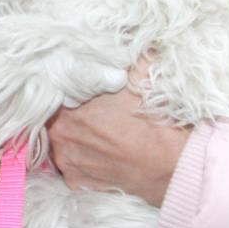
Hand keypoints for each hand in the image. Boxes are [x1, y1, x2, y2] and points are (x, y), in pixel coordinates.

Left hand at [46, 68, 189, 205]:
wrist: (174, 164)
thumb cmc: (155, 120)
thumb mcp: (141, 74)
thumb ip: (123, 58)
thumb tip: (122, 45)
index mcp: (68, 107)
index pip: (54, 94)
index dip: (66, 91)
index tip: (77, 93)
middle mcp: (61, 136)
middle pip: (55, 119)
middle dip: (68, 115)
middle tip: (88, 113)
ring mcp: (67, 162)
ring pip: (60, 143)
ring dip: (73, 138)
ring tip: (97, 135)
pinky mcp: (76, 183)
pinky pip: (70, 166)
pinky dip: (81, 160)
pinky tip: (99, 155)